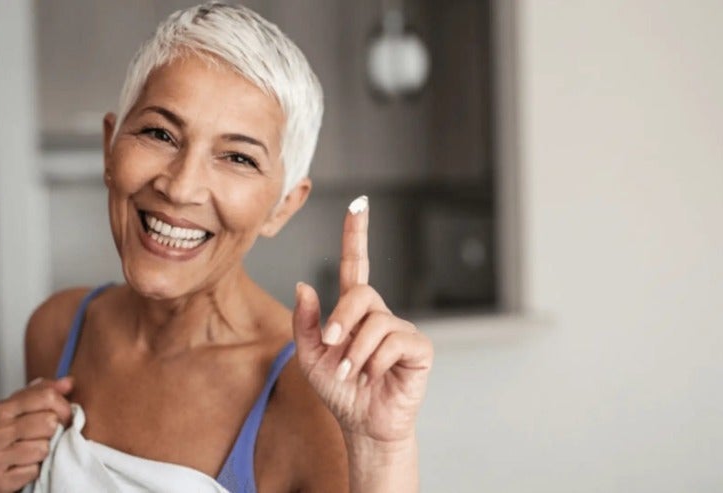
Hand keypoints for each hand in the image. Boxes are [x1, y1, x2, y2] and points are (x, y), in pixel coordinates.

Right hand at [0, 378, 72, 492]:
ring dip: (43, 452)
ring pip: (43, 448)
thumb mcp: (21, 411)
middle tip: (44, 436)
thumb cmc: (6, 438)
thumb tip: (68, 382)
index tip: (63, 415)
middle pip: (49, 422)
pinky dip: (34, 471)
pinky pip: (34, 470)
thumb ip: (44, 394)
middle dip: (53, 431)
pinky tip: (23, 466)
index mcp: (4, 409)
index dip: (63, 407)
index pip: (47, 396)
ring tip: (31, 452)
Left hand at [292, 196, 433, 444]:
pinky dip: (376, 363)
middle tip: (333, 348)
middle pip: (361, 294)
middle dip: (341, 321)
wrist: (363, 425)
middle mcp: (380, 314)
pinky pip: (395, 342)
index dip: (357, 235)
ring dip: (356, 353)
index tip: (358, 205)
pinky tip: (375, 377)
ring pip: (376, 322)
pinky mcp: (418, 348)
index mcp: (354, 312)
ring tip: (353, 374)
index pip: (357, 265)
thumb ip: (306, 322)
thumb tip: (304, 285)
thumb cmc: (340, 391)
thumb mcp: (310, 357)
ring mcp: (401, 330)